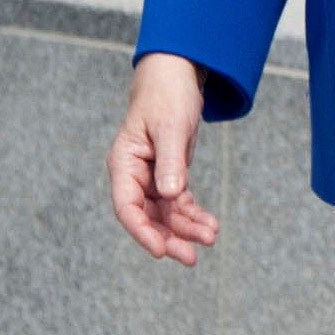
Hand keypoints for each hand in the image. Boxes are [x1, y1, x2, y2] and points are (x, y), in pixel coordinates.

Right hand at [108, 54, 218, 266]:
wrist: (176, 77)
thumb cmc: (167, 96)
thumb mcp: (171, 126)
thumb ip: (170, 160)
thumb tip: (171, 194)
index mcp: (124, 163)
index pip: (127, 206)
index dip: (141, 231)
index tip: (159, 251)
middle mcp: (134, 176)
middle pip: (147, 217)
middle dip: (168, 238)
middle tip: (191, 257)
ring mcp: (152, 179)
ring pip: (166, 214)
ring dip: (186, 229)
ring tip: (211, 237)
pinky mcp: (169, 177)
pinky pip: (179, 204)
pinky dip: (194, 215)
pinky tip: (211, 225)